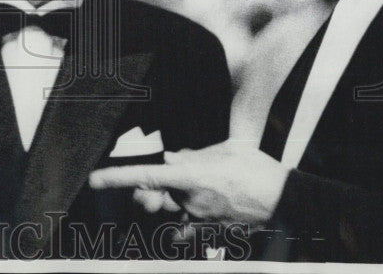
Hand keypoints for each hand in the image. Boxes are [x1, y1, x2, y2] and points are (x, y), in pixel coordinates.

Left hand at [89, 139, 287, 227]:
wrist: (286, 199)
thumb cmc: (257, 169)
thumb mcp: (224, 150)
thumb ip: (193, 156)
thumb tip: (173, 160)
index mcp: (192, 176)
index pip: (145, 176)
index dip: (117, 178)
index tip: (95, 180)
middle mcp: (191, 200)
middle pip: (153, 197)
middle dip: (146, 191)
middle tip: (154, 183)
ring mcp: (201, 220)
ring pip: (169, 213)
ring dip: (166, 204)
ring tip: (180, 193)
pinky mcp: (212, 232)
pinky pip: (186, 231)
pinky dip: (182, 223)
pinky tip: (189, 216)